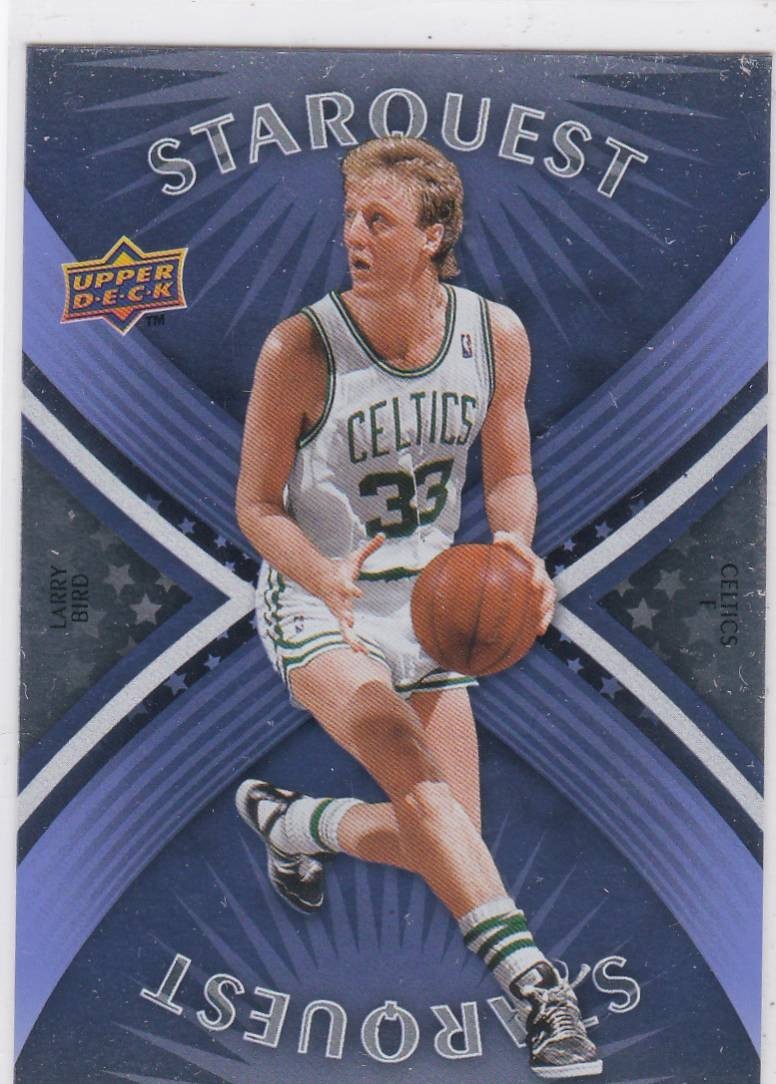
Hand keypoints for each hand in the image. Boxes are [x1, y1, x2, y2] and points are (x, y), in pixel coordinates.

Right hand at [317, 534, 385, 652]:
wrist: (321, 581)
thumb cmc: (341, 570)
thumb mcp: (355, 558)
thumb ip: (369, 548)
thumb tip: (383, 534)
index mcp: (342, 585)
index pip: (347, 588)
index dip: (351, 590)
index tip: (357, 593)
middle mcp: (339, 600)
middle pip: (341, 610)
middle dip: (345, 618)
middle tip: (350, 623)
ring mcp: (338, 611)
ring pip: (343, 627)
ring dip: (351, 638)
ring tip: (360, 649)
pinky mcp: (341, 619)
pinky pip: (347, 634)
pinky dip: (354, 642)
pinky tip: (362, 652)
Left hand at [492, 532, 556, 634]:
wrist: (522, 553)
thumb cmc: (512, 548)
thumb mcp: (507, 541)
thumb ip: (505, 539)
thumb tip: (497, 536)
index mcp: (536, 564)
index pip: (539, 569)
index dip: (538, 575)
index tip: (534, 583)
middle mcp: (543, 577)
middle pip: (549, 591)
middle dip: (546, 602)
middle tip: (540, 611)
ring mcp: (543, 589)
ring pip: (548, 604)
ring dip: (546, 616)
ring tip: (540, 629)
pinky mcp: (539, 598)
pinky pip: (541, 611)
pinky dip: (540, 621)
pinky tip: (534, 634)